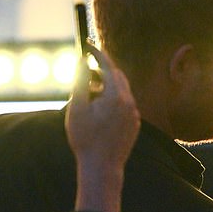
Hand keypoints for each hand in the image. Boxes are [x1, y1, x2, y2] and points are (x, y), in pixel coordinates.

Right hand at [66, 45, 139, 211]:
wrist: (102, 166)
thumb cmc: (85, 138)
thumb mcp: (77, 107)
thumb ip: (81, 81)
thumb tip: (82, 62)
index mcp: (117, 96)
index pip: (109, 66)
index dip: (98, 54)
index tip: (87, 45)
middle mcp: (130, 103)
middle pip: (119, 77)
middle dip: (103, 70)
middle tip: (87, 68)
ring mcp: (135, 114)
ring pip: (122, 92)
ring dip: (107, 87)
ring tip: (89, 92)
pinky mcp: (135, 125)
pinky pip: (125, 106)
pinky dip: (113, 101)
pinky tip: (100, 109)